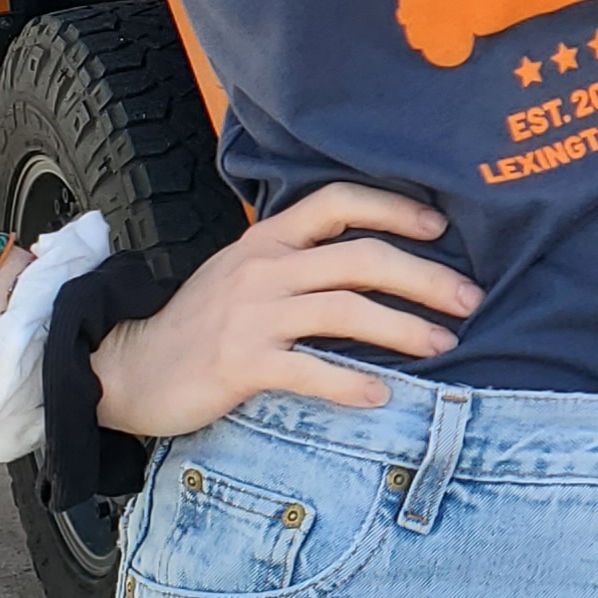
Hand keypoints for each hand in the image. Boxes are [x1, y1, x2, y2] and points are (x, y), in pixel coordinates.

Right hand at [87, 183, 479, 438]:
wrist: (127, 367)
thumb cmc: (200, 322)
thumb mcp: (246, 273)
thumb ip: (299, 260)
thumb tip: (374, 261)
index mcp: (269, 239)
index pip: (339, 201)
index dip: (394, 207)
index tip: (440, 226)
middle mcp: (265, 268)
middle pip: (361, 258)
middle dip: (425, 277)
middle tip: (470, 299)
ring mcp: (252, 315)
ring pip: (346, 310)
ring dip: (404, 328)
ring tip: (444, 345)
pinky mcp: (240, 363)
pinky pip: (309, 369)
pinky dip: (351, 382)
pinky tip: (383, 395)